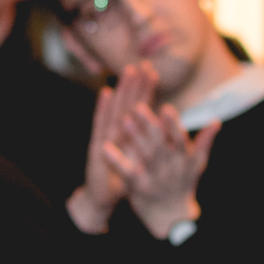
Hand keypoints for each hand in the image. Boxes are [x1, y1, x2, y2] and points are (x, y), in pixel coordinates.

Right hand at [68, 64, 146, 232]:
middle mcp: (117, 133)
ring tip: (127, 71)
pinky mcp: (97, 148)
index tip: (154, 71)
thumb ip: (149, 144)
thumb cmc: (122, 180)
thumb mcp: (140, 160)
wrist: (102, 200)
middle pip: (127, 104)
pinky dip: (102, 109)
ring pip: (115, 110)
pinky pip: (100, 126)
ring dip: (121, 90)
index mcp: (129, 136)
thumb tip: (166, 129)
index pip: (139, 109)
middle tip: (143, 63)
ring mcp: (106, 138)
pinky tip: (105, 93)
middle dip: (135, 84)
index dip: (146, 91)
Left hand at [107, 97, 218, 238]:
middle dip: (150, 126)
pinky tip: (105, 147)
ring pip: (145, 156)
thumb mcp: (196, 165)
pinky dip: (115, 160)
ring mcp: (154, 179)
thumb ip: (205, 142)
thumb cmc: (182, 184)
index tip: (166, 108)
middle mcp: (170, 169)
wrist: (170, 216)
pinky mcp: (138, 187)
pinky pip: (126, 172)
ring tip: (124, 119)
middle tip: (138, 106)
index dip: (173, 126)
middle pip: (160, 145)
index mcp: (184, 160)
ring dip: (135, 138)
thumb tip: (217, 121)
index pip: (180, 140)